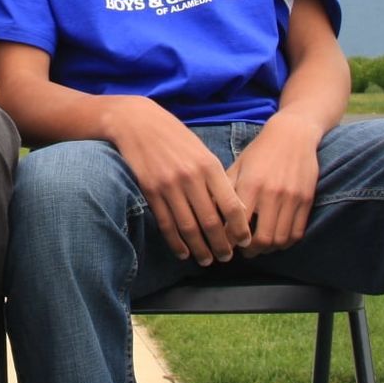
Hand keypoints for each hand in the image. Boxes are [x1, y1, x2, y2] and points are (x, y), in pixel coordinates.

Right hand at [102, 97, 250, 264]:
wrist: (138, 123)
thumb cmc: (175, 137)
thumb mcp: (202, 151)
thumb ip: (216, 178)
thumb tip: (233, 209)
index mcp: (209, 166)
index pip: (231, 205)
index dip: (239, 228)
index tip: (245, 242)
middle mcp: (191, 177)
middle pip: (211, 221)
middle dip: (221, 245)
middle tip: (227, 258)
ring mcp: (169, 185)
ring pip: (188, 227)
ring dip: (199, 248)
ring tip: (207, 260)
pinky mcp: (151, 191)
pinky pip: (166, 223)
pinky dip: (176, 242)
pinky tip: (183, 252)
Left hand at [227, 113, 322, 254]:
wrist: (293, 134)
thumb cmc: (260, 151)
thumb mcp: (238, 166)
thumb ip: (225, 190)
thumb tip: (208, 213)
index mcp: (250, 185)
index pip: (238, 226)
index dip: (231, 241)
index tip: (227, 244)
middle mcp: (272, 194)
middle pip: (262, 240)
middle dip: (251, 251)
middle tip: (244, 251)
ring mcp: (292, 198)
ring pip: (280, 240)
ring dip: (269, 249)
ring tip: (260, 247)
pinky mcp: (306, 200)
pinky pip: (297, 233)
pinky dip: (286, 243)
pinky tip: (277, 239)